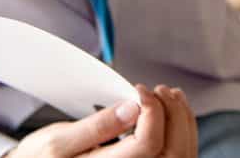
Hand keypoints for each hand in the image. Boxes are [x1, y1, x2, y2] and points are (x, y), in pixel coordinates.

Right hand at [7, 84, 196, 156]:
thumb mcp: (58, 140)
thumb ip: (97, 126)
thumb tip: (133, 108)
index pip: (147, 144)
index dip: (151, 111)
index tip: (139, 90)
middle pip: (172, 151)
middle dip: (173, 112)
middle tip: (159, 89)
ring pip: (181, 152)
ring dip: (181, 119)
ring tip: (168, 95)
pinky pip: (177, 154)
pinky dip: (180, 130)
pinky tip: (171, 111)